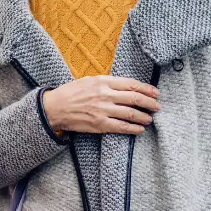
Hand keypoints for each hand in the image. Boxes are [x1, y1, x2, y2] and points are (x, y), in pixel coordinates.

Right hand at [42, 76, 160, 134]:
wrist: (54, 108)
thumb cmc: (70, 92)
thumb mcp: (88, 80)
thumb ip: (106, 82)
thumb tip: (125, 86)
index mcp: (102, 81)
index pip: (131, 84)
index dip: (146, 89)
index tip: (155, 93)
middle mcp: (104, 95)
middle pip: (134, 98)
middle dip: (149, 103)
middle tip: (157, 107)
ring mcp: (103, 110)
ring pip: (130, 113)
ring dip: (144, 117)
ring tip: (149, 119)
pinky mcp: (99, 124)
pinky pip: (121, 127)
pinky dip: (133, 128)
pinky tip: (140, 129)